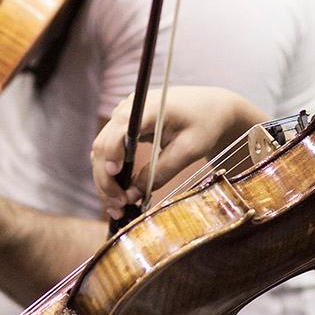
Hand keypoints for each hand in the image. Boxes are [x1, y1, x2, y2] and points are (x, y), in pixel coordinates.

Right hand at [91, 87, 261, 218]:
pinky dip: (111, 172)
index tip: (118, 187)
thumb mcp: (189, 151)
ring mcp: (124, 115)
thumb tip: (132, 196)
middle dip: (106, 179)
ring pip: (101, 150)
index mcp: (148, 107)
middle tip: (118, 207)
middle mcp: (129, 108)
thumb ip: (161, 172)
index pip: (119, 131)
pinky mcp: (125, 125)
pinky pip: (110, 150)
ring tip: (117, 206)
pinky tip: (119, 193)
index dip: (112, 159)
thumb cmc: (205, 125)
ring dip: (105, 179)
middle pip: (102, 145)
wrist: (213, 108)